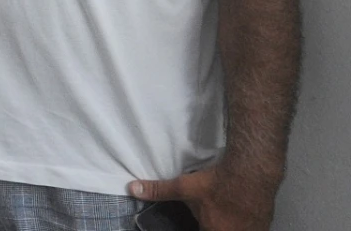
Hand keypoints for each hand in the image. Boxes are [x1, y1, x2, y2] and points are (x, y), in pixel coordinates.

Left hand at [129, 163, 276, 230]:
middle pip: (218, 230)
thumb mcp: (185, 187)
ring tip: (223, 215)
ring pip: (236, 230)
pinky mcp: (264, 224)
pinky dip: (243, 223)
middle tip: (209, 217)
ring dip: (228, 224)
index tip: (201, 221)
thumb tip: (132, 189)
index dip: (202, 226)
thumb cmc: (217, 183)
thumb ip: (159, 191)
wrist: (253, 171)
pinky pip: (251, 228)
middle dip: (212, 224)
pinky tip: (238, 213)